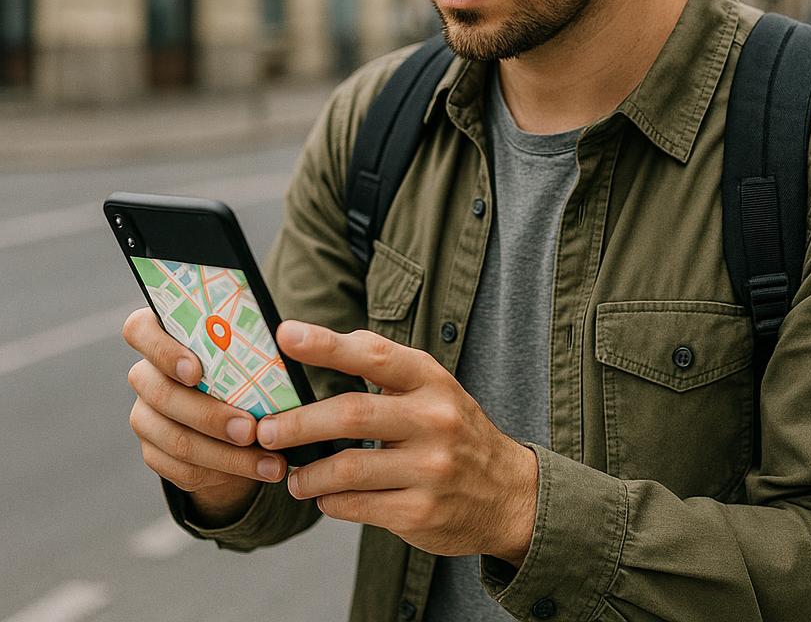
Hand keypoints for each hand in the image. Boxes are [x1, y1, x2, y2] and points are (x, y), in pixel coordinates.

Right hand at [122, 308, 288, 522]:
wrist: (233, 415)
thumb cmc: (243, 365)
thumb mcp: (245, 350)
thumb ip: (247, 343)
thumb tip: (288, 338)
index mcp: (161, 335)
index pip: (139, 330)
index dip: (163, 351)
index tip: (196, 371)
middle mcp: (146, 375)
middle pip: (163, 394)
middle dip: (211, 416)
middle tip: (251, 430)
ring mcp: (145, 416)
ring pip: (176, 439)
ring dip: (228, 455)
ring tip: (270, 461)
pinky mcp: (153, 452)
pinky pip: (182, 468)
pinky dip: (224, 472)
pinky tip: (258, 469)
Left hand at [257, 321, 538, 564]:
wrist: (509, 493)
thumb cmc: (452, 430)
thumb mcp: (432, 388)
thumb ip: (383, 367)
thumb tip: (317, 343)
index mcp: (431, 379)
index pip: (373, 355)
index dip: (326, 344)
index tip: (285, 334)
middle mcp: (434, 418)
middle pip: (351, 413)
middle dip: (298, 422)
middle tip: (265, 430)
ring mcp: (430, 468)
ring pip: (347, 468)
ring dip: (308, 474)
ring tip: (293, 477)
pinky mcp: (421, 512)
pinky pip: (357, 506)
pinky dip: (330, 502)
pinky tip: (325, 497)